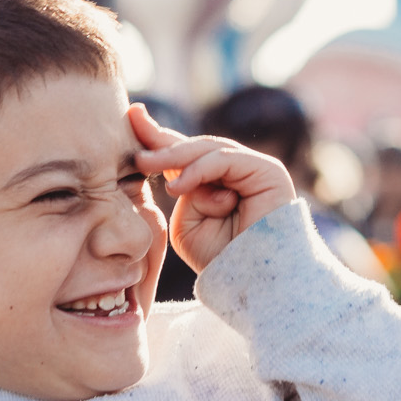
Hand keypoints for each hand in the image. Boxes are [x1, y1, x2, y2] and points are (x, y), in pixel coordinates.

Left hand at [130, 104, 297, 272]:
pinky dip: (199, 170)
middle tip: (133, 121)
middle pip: (196, 145)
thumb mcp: (187, 223)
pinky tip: (177, 185)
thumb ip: (183, 190)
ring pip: (208, 149)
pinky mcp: (267, 171)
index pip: (185, 154)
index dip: (158, 137)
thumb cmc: (221, 260)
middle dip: (161, 136)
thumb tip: (178, 172)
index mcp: (217, 182)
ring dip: (173, 155)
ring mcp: (254, 168)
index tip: (132, 117)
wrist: (254, 284)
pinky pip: (226, 160)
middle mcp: (237, 171)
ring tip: (144, 162)